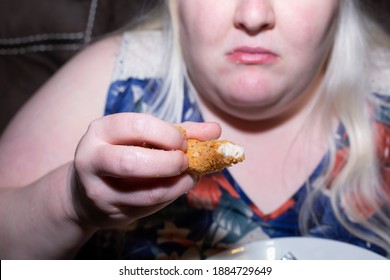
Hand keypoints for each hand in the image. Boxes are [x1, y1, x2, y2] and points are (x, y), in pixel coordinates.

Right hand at [71, 113, 220, 228]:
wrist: (87, 193)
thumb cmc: (122, 154)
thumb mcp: (142, 137)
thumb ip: (177, 131)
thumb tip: (215, 129)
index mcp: (100, 130)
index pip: (136, 126)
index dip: (167, 134)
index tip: (183, 142)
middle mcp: (92, 160)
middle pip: (132, 162)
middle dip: (169, 162)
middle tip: (185, 161)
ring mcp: (99, 190)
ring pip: (147, 192)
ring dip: (178, 184)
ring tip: (190, 176)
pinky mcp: (112, 213)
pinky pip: (151, 207)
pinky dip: (173, 195)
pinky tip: (179, 186)